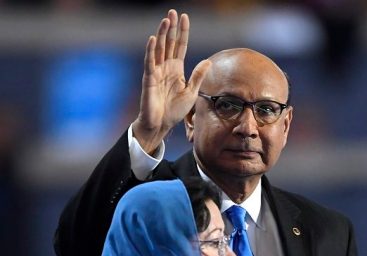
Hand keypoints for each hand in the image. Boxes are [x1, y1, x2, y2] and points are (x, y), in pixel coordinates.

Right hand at [132, 9, 210, 153]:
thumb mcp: (191, 92)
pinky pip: (150, 62)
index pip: (180, 46)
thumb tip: (209, 61)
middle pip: (169, 43)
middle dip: (171, 27)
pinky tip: (154, 39)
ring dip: (162, 34)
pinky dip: (151, 50)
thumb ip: (198, 76)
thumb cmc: (174, 111)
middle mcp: (166, 67)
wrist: (161, 124)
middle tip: (173, 11)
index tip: (185, 17)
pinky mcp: (149, 79)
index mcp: (177, 70)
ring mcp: (157, 71)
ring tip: (166, 20)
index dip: (183, 32)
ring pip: (160, 48)